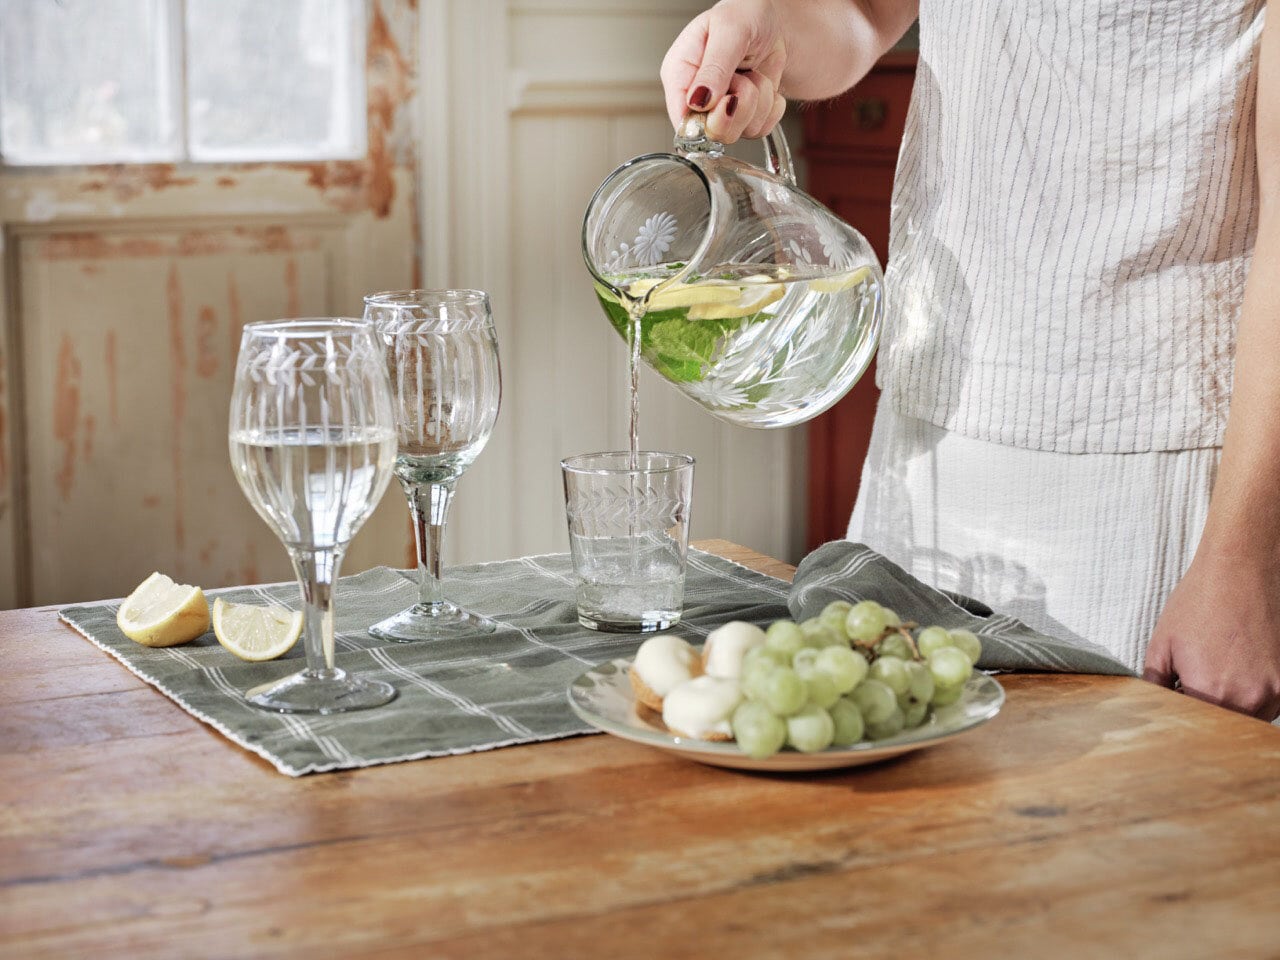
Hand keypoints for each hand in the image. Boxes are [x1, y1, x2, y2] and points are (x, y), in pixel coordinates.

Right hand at [660, 0, 787, 143]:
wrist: (773, 20)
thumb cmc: (746, 14)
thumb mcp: (729, 30)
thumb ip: (714, 67)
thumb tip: (698, 101)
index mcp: (680, 75)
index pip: (681, 119)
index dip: (706, 120)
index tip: (728, 99)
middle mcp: (697, 98)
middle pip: (713, 132)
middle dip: (739, 105)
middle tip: (744, 77)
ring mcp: (720, 110)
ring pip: (740, 131)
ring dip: (758, 101)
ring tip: (752, 73)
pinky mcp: (743, 117)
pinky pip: (759, 131)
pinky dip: (771, 108)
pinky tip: (763, 84)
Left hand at [1144, 549, 1279, 720]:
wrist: (1242, 570)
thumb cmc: (1200, 602)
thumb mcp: (1162, 643)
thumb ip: (1155, 682)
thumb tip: (1151, 705)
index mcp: (1210, 693)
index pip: (1191, 723)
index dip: (1181, 711)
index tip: (1177, 696)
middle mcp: (1247, 699)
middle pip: (1221, 725)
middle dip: (1206, 710)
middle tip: (1197, 681)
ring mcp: (1274, 692)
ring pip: (1249, 718)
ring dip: (1232, 705)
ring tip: (1220, 669)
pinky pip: (1270, 703)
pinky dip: (1254, 695)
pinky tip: (1240, 666)